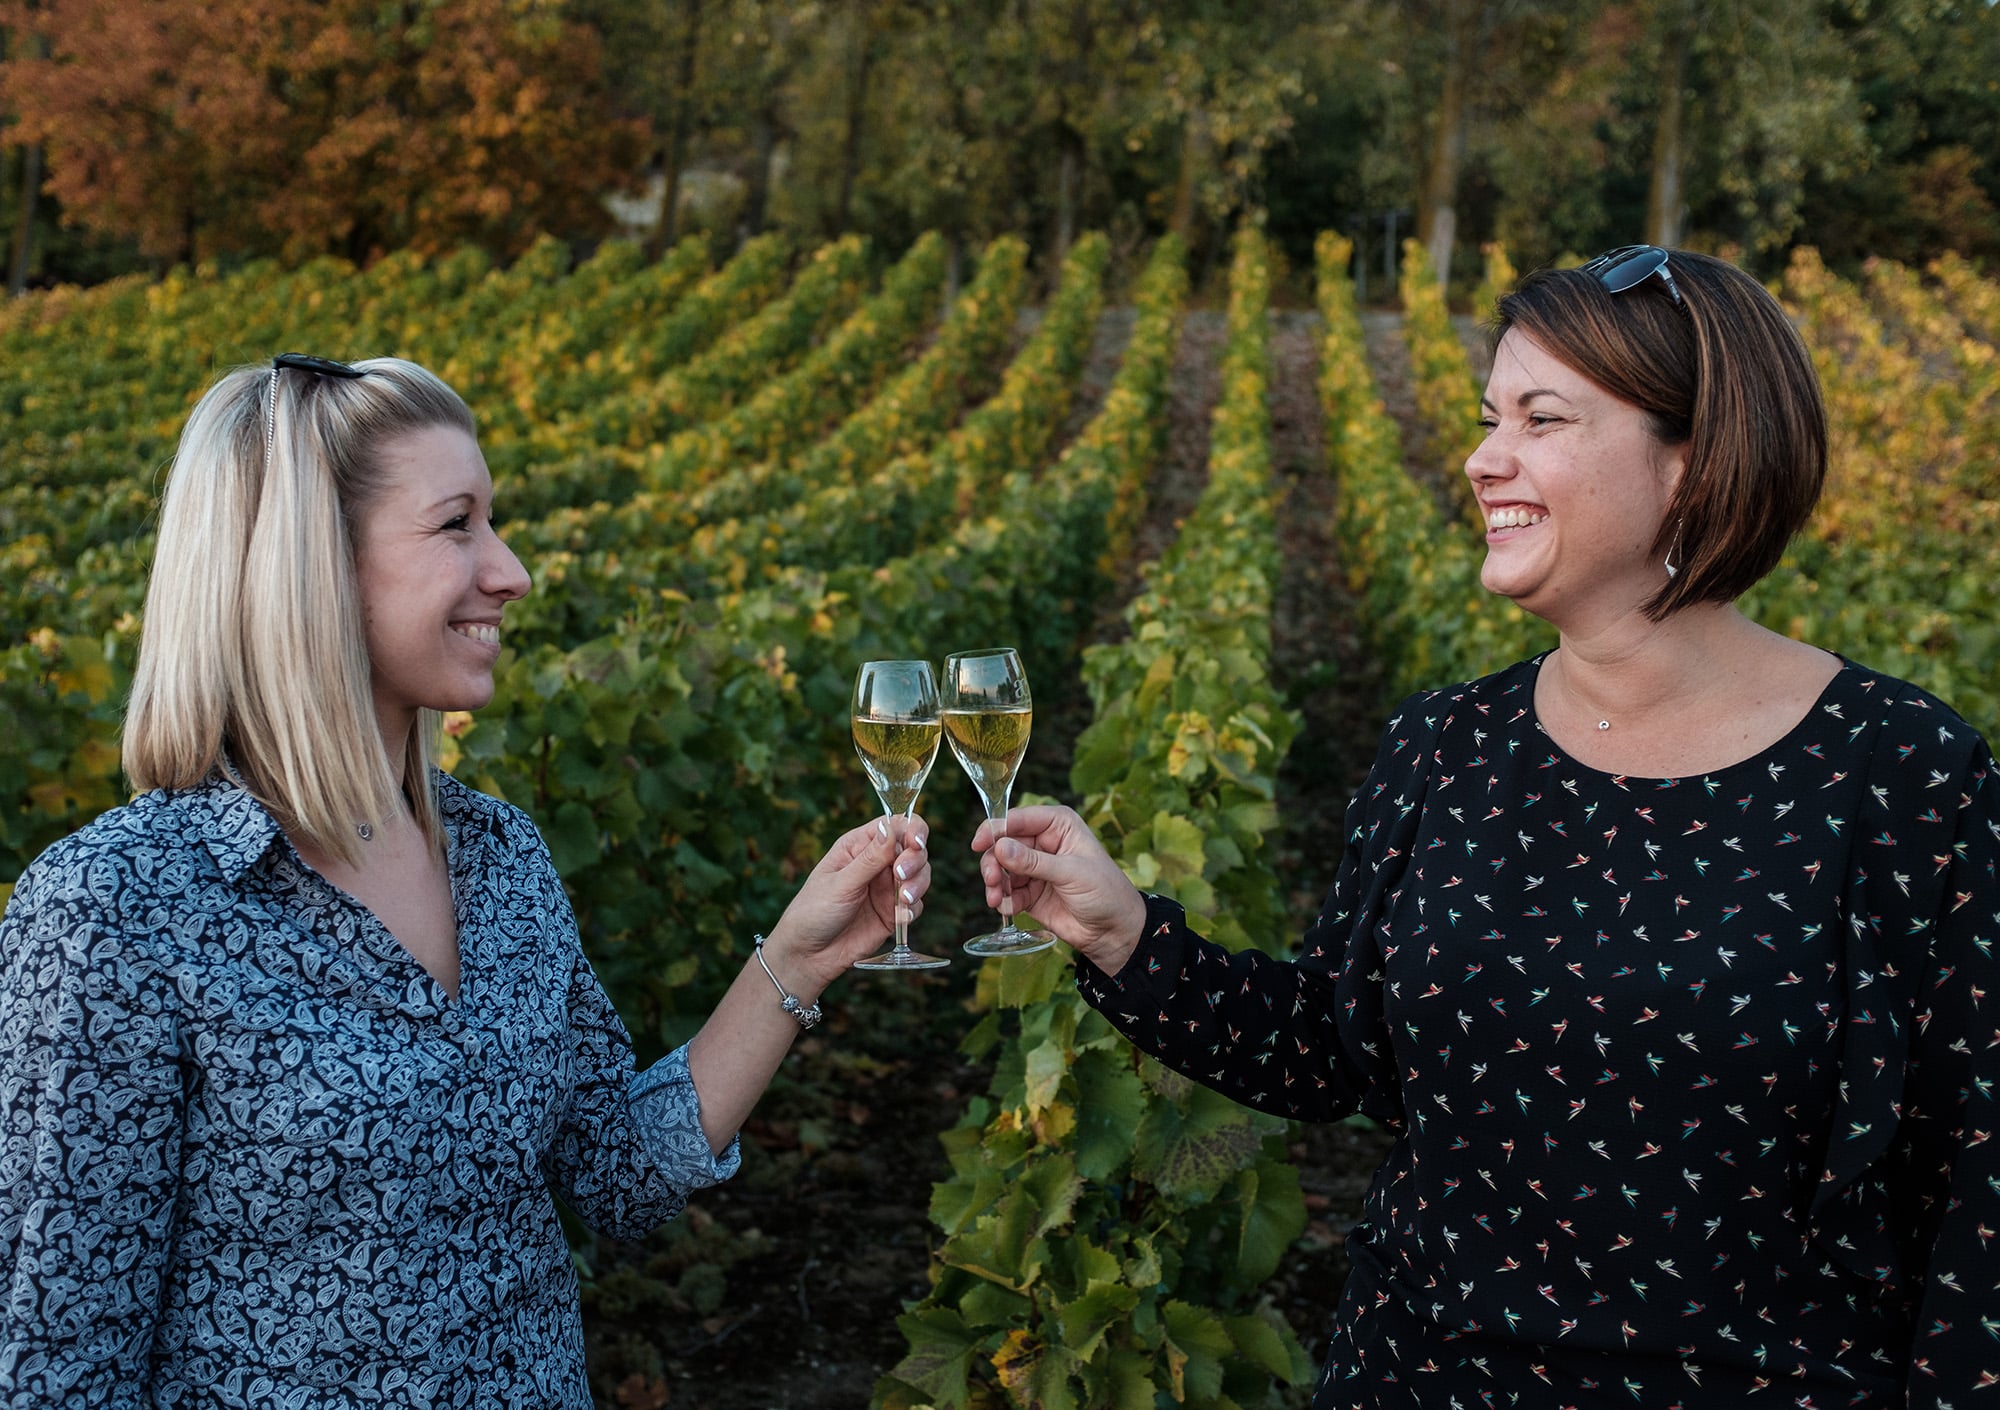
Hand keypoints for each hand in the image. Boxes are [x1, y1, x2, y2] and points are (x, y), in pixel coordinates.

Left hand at [763, 814, 930, 993]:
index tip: (916, 843)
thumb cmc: (813, 912)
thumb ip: (870, 859)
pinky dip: (913, 909)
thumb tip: (891, 826)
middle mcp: (877, 863)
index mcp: (859, 846)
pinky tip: (901, 918)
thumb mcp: (840, 883)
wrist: (808, 955)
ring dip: (918, 884)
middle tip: (902, 876)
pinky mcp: (893, 912)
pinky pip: (916, 904)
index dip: (913, 829)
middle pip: (914, 848)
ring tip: (903, 899)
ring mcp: (886, 887)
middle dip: (915, 860)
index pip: (896, 825)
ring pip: (920, 874)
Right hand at [971, 804, 1146, 974]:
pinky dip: (1002, 899)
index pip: (1018, 819)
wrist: (1113, 931)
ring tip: (995, 898)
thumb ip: (1034, 861)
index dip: (996, 828)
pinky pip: (1005, 891)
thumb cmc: (1104, 892)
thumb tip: (1000, 847)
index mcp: (1058, 825)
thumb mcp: (1071, 872)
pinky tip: (1008, 908)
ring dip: (994, 883)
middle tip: (992, 880)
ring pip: (1000, 867)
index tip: (979, 844)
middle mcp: (1042, 842)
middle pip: (1003, 843)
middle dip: (993, 862)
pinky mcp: (1028, 892)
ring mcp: (1034, 867)